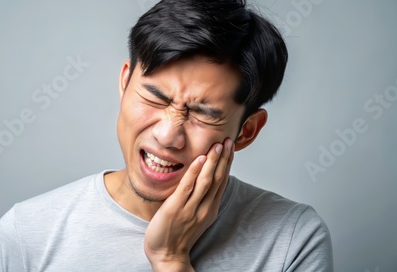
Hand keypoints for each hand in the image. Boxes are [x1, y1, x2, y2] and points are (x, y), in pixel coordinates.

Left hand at [144, 138, 234, 271]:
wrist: (166, 255)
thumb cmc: (178, 234)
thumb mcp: (195, 216)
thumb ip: (200, 199)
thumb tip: (202, 179)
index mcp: (210, 208)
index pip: (221, 181)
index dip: (227, 163)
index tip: (230, 147)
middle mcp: (204, 207)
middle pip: (217, 179)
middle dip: (223, 159)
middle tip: (227, 140)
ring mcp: (190, 208)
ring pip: (206, 181)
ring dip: (213, 161)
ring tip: (217, 145)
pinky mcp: (176, 209)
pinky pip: (187, 188)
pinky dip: (194, 172)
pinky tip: (199, 159)